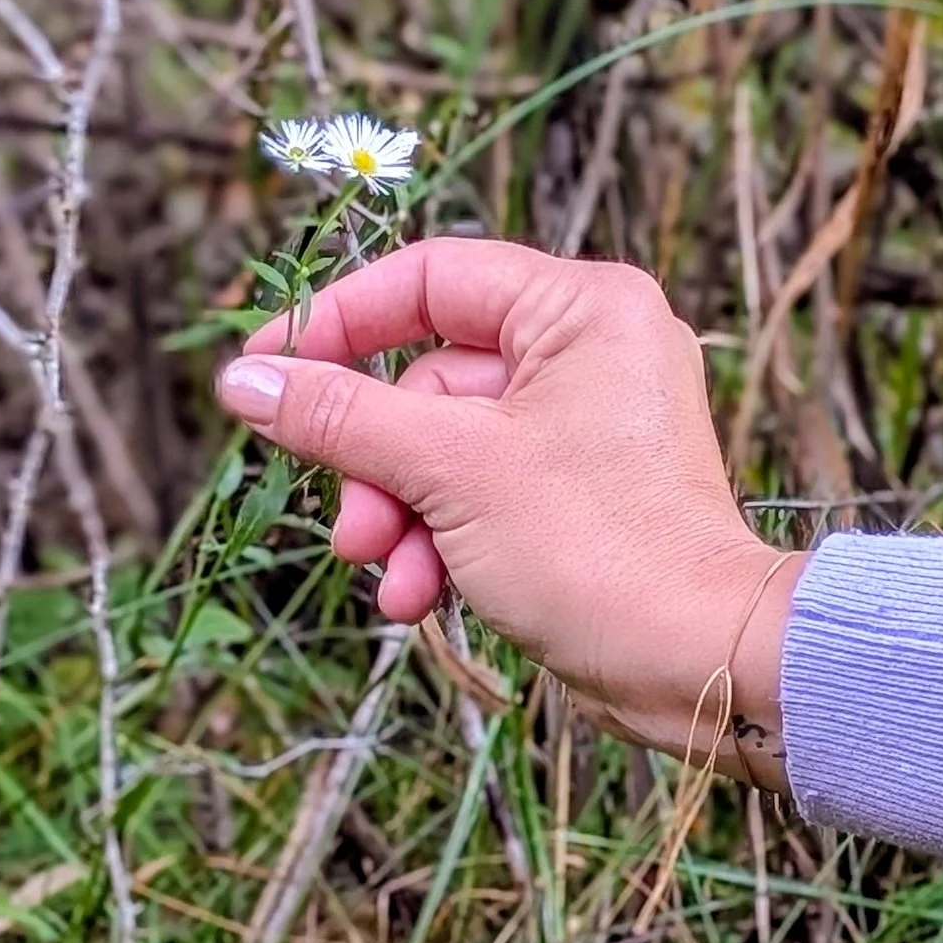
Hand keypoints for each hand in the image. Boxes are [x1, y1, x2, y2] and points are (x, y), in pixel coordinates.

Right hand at [216, 239, 801, 783]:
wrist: (698, 664)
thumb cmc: (598, 549)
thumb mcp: (448, 472)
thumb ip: (339, 416)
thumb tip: (244, 378)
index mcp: (582, 308)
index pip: (431, 278)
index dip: (339, 321)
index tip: (267, 369)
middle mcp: (594, 353)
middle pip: (429, 381)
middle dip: (377, 465)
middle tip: (353, 528)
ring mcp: (589, 430)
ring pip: (447, 451)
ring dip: (402, 517)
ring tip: (390, 577)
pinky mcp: (582, 498)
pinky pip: (482, 498)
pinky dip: (443, 543)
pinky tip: (421, 598)